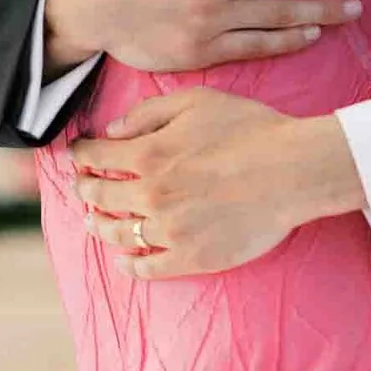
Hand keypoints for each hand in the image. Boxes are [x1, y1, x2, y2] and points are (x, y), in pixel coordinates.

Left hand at [67, 86, 363, 278]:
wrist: (293, 171)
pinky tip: (124, 259)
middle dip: (84, 189)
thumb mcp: (197, 101)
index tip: (77, 155)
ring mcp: (169, 231)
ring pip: (118, 234)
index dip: (80, 155)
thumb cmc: (251, 129)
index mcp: (148, 154)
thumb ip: (149, 113)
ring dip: (99, 226)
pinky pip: (146, 268)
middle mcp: (151, 195)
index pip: (95, 157)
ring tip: (93, 222)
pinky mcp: (191, 258)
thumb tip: (112, 131)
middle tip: (82, 187)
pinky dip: (129, 264)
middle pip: (99, 197)